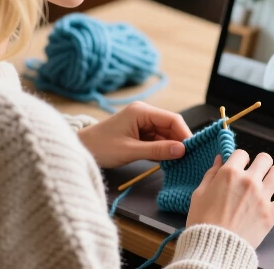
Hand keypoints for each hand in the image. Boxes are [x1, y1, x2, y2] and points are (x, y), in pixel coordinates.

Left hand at [77, 101, 192, 167]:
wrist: (81, 149)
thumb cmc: (101, 147)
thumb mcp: (130, 150)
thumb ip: (157, 150)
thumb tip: (182, 150)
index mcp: (141, 111)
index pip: (172, 119)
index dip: (185, 134)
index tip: (192, 150)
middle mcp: (144, 114)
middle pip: (170, 126)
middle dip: (179, 141)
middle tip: (189, 159)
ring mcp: (141, 124)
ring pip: (165, 135)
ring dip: (171, 147)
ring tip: (181, 162)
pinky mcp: (139, 133)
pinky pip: (157, 140)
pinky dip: (163, 150)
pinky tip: (169, 161)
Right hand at [186, 150, 273, 248]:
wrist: (215, 247)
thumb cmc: (203, 223)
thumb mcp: (199, 194)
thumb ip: (210, 174)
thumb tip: (218, 160)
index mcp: (229, 174)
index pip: (242, 153)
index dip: (240, 159)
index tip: (240, 165)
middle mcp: (248, 181)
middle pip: (264, 158)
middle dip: (260, 163)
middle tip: (257, 170)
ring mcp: (262, 196)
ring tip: (271, 179)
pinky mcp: (271, 213)